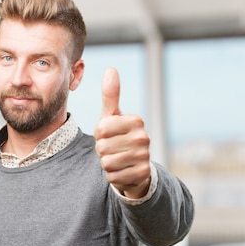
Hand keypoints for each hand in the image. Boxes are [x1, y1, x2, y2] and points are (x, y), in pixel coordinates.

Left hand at [94, 68, 150, 198]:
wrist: (134, 166)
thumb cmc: (118, 137)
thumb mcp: (112, 116)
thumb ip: (111, 95)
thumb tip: (111, 69)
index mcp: (136, 120)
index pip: (101, 128)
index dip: (99, 134)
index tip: (109, 135)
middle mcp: (143, 137)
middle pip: (103, 147)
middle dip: (102, 151)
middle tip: (113, 149)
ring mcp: (145, 156)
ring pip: (107, 162)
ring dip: (107, 164)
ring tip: (117, 159)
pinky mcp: (142, 174)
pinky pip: (113, 176)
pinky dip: (113, 176)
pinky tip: (122, 171)